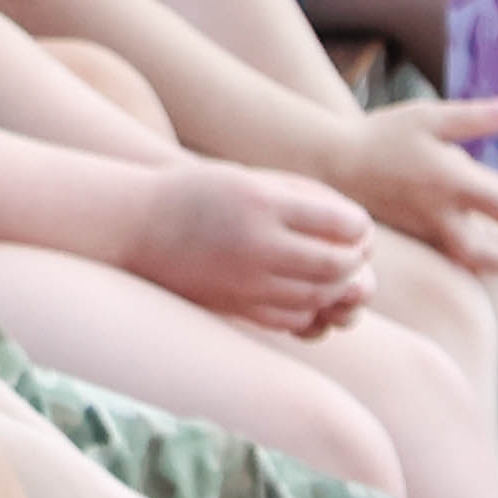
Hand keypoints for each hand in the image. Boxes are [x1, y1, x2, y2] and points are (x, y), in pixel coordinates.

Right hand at [122, 161, 375, 338]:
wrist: (137, 227)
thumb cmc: (198, 194)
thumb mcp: (250, 178)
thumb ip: (302, 197)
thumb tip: (355, 226)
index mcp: (264, 203)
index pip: (341, 224)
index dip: (360, 229)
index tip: (358, 227)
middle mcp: (258, 245)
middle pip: (335, 266)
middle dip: (356, 263)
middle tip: (357, 255)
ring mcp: (246, 282)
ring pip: (318, 297)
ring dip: (338, 290)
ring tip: (337, 276)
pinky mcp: (237, 308)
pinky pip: (292, 319)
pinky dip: (312, 311)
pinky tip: (308, 296)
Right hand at [333, 94, 497, 272]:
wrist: (335, 166)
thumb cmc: (384, 136)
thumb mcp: (429, 116)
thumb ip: (473, 118)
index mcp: (451, 182)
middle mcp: (441, 216)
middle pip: (490, 256)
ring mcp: (427, 233)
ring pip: (473, 263)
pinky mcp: (417, 239)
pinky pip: (456, 256)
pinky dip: (479, 254)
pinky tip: (487, 238)